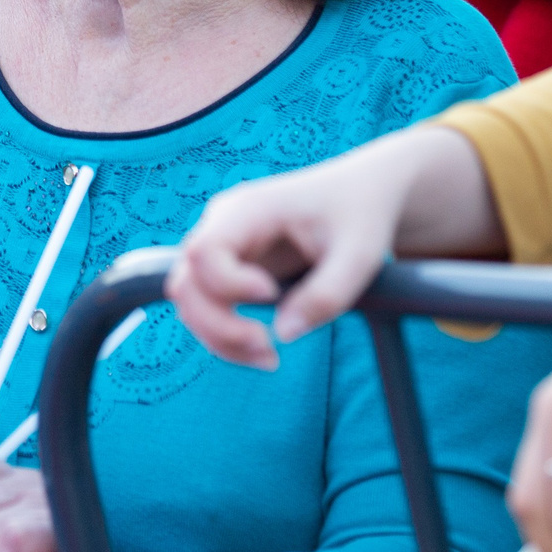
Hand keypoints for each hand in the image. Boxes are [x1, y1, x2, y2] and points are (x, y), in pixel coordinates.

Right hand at [168, 128, 501, 368]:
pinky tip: (265, 348)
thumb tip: (283, 334)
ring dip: (219, 338)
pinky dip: (226, 335)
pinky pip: (208, 307)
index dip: (229, 285)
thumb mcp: (360, 255)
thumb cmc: (361, 214)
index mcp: (249, 208)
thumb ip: (326, 296)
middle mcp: (224, 224)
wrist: (364, 193)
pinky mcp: (230, 268)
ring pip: (190, 301)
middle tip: (270, 352)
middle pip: (187, 283)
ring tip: (269, 357)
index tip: (273, 295)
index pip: (205, 251)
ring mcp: (223, 246)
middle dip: (220, 327)